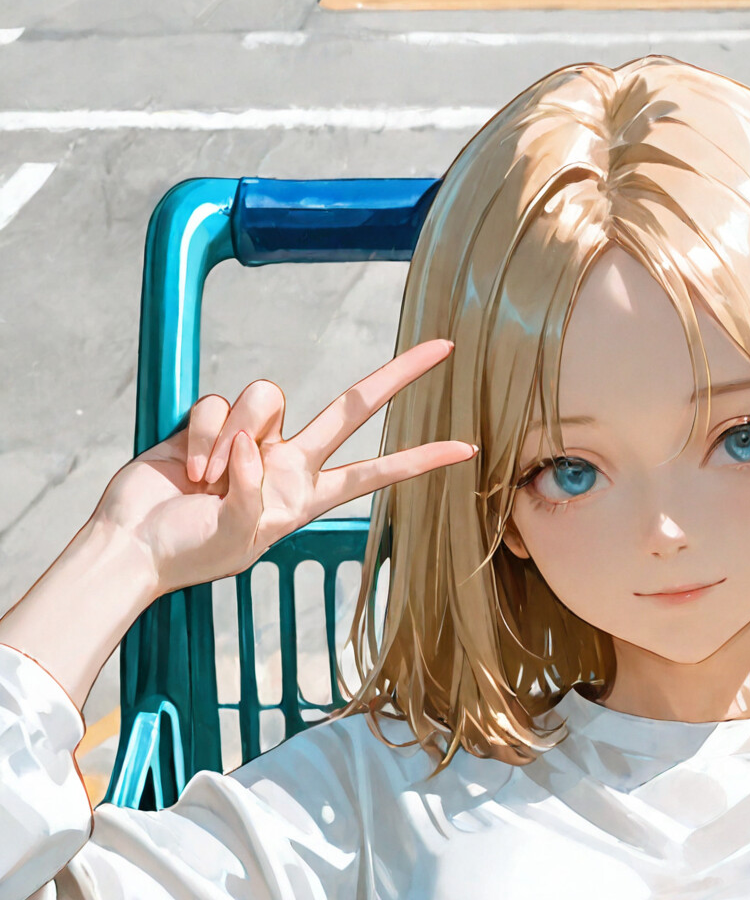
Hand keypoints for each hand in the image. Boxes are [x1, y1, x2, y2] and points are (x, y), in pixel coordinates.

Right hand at [94, 337, 474, 598]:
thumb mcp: (238, 538)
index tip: (465, 450)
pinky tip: (186, 469)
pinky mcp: (212, 418)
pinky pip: (216, 403)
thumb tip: (255, 444)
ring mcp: (251, 436)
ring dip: (231, 436)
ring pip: (266, 398)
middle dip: (396, 377)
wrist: (135, 542)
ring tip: (207, 482)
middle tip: (443, 346)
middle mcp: (287, 461)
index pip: (375, 473)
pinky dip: (200, 435)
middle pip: (351, 408)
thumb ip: (256, 493)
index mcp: (305, 498)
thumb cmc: (187, 553)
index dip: (418, 460)